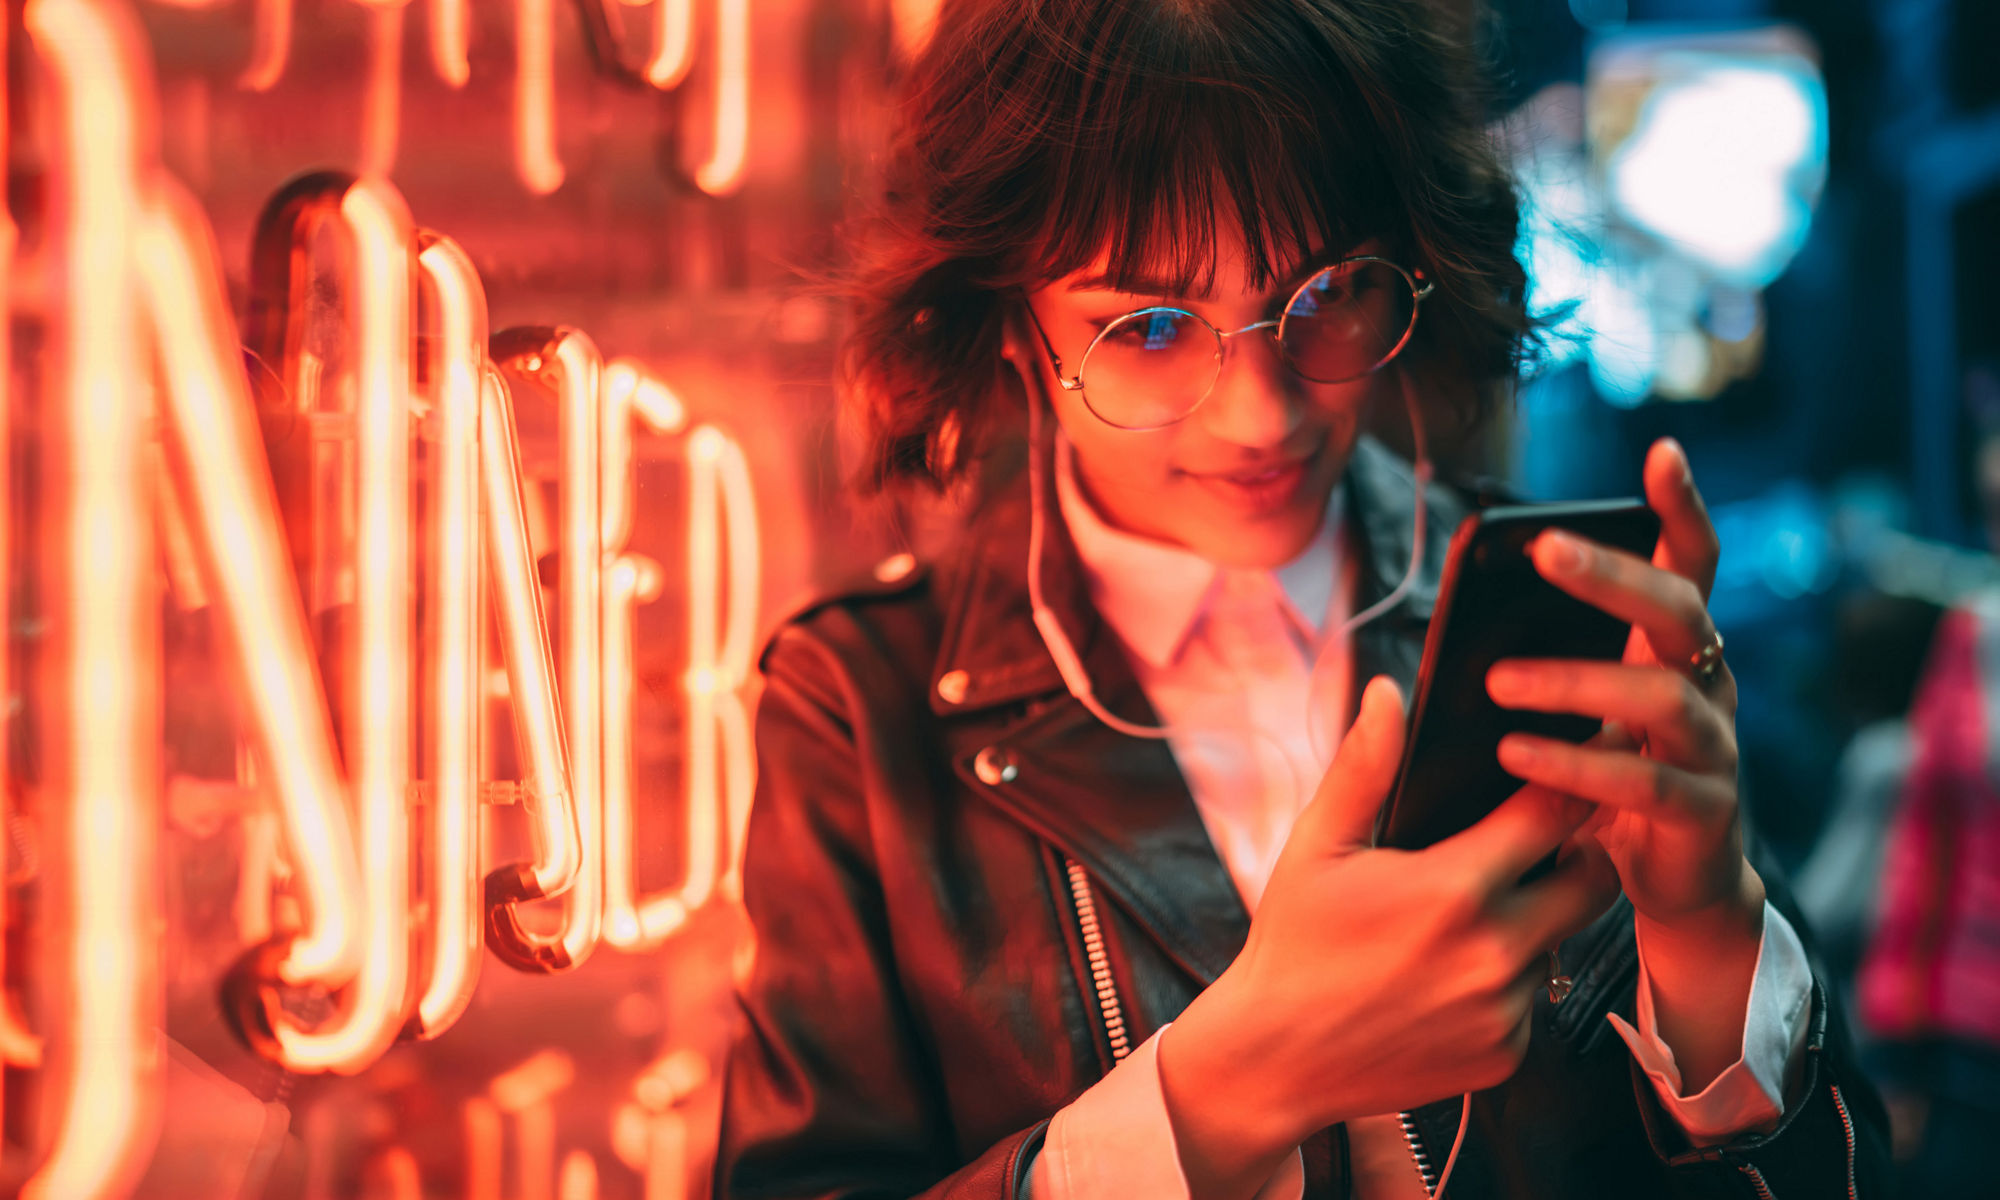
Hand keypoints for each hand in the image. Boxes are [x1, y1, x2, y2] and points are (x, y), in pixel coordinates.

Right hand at [1158, 677, 1617, 1199]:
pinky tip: (1454, 970)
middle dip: (1581, 850)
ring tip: (1479, 908)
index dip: (1575, 777)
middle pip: (1594, 880)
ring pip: (1561, 943)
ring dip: (1538, 919)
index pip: (1554, 814)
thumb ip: (1363, 767)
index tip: (1584, 754)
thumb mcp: (1317, 846)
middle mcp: (1495, 953)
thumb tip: (1388, 692)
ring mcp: (1506, 1011)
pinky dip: (1509, 979)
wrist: (1275, 1059)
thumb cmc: (1292, 942)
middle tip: (1545, 835)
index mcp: (1454, 889)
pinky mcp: (1507, 1055)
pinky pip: (1536, 1000)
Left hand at [1484, 438, 1765, 1090]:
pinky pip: (1644, 781)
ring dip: (1576, 679)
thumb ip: (1541, 661)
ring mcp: (1712, 750)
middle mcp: (1707, 686)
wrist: (1661, 888)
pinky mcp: (1701, 814)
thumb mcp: (1576, 713)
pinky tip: (1517, 755)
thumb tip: (1463, 613)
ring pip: (1662, 694)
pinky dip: (1578, 764)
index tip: (1662, 450)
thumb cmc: (1602, 781)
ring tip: (1497, 681)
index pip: (1690, 565)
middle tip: (1543, 549)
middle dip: (1613, 575)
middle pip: (1680, 611)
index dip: (1682, 508)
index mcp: (1673, 652)